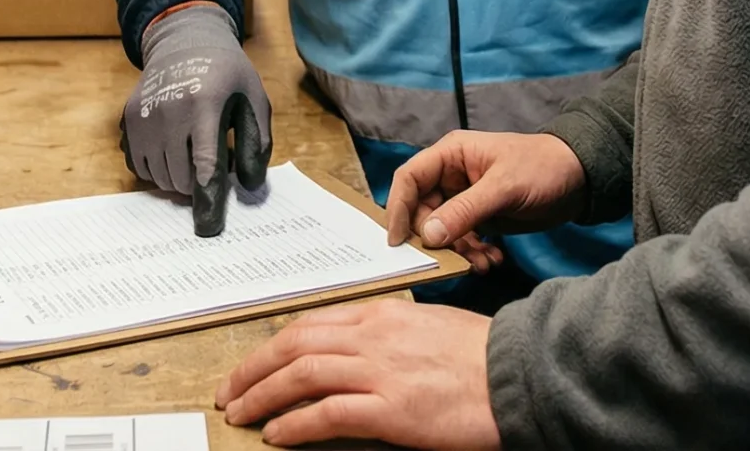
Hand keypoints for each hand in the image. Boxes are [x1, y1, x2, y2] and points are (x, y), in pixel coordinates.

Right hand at [120, 4, 270, 234]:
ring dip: (180, 179)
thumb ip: (257, 144)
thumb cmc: (227, 75)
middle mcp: (169, 112)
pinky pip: (141, 167)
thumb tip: (248, 186)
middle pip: (182, 178)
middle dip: (199, 186)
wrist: (184, 42)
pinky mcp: (128, 120)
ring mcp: (144, 117)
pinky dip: (159, 169)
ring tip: (194, 152)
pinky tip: (173, 149)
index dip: (209, 200)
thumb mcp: (254, 100)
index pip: (206, 165)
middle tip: (213, 163)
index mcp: (204, 105)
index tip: (209, 227)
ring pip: (160, 177)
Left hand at [217, 300, 500, 448]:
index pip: (311, 324)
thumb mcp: (428, 328)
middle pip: (294, 345)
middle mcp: (374, 336)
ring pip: (301, 375)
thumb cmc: (481, 357)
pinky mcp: (391, 409)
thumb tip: (355, 354)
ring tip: (241, 415)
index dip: (273, 346)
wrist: (520, 374)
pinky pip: (327, 413)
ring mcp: (380, 370)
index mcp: (382, 314)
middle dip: (253, 369)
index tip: (252, 365)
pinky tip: (277, 434)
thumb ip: (388, 335)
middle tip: (229, 392)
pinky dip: (295, 423)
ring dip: (262, 396)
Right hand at [387, 131, 586, 275]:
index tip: (397, 241)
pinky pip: (463, 240)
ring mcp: (465, 198)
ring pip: (443, 231)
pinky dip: (473, 253)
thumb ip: (466, 210)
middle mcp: (451, 176)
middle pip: (423, 212)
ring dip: (458, 252)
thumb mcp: (504, 187)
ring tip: (481, 264)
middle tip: (453, 261)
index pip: (409, 179)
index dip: (398, 209)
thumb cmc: (543, 168)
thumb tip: (429, 236)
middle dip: (437, 240)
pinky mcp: (479, 217)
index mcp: (451, 155)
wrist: (580, 179)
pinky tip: (493, 259)